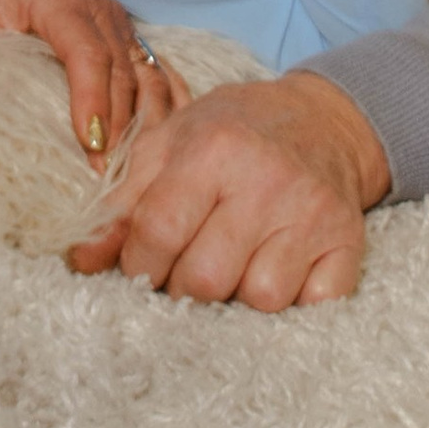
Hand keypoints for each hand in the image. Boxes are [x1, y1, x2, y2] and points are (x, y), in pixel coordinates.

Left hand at [0, 0, 189, 164]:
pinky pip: (157, 73)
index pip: (87, 53)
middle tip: (106, 176)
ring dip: (145, 124)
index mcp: (59, 0)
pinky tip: (160, 145)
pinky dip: (163, 109)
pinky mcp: (127, 37)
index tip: (90, 144)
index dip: (93, 99)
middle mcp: (99, 9)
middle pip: (122, 72)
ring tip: (132, 171)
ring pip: (147, 76)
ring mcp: (119, 23)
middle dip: (119, 127)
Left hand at [67, 72, 390, 304]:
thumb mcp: (170, 144)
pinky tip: (279, 267)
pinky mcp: (348, 241)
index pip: (158, 232)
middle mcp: (265, 180)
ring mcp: (312, 213)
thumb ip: (123, 202)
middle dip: (183, 287)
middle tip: (188, 267)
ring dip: (238, 296)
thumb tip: (80, 261)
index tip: (142, 265)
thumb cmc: (233, 133)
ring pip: (258, 300)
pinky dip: (293, 302)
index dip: (138, 264)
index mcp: (213, 149)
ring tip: (235, 262)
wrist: (321, 121)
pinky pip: (312, 306)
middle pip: (204, 279)